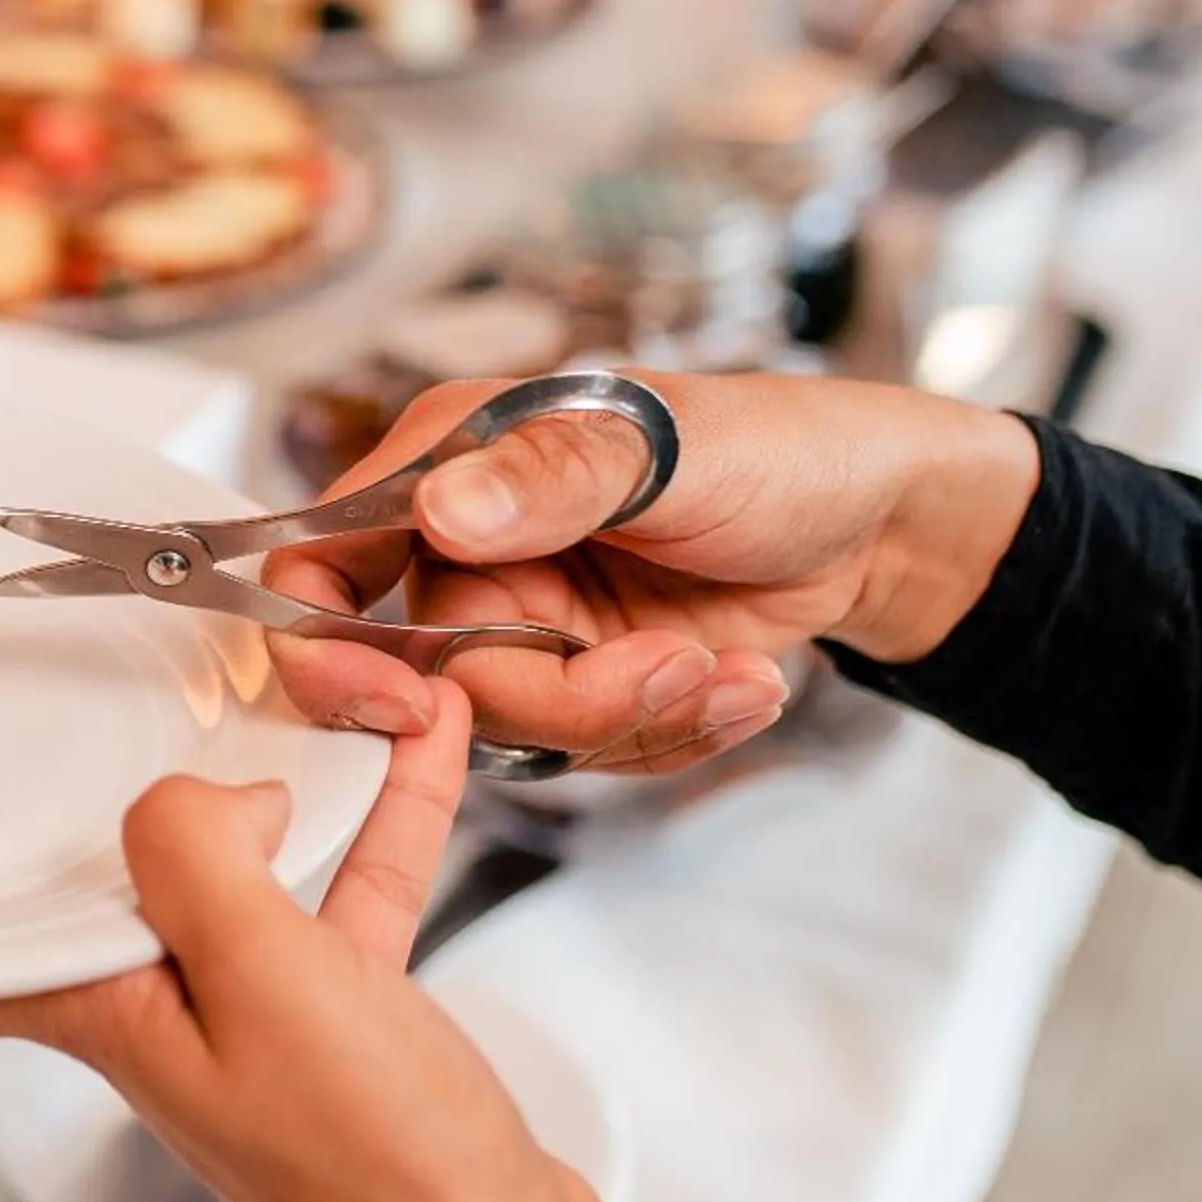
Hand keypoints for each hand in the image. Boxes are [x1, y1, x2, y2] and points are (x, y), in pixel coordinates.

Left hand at [0, 688, 757, 1201]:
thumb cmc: (378, 1171)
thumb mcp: (262, 979)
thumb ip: (198, 859)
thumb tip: (204, 793)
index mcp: (116, 1015)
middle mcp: (174, 1015)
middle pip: (117, 886)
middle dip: (123, 797)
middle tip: (110, 708)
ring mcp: (264, 1018)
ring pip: (249, 868)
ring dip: (285, 778)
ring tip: (313, 686)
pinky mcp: (351, 1020)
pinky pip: (349, 890)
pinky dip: (379, 818)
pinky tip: (413, 749)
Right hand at [267, 369, 1041, 773]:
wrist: (882, 521)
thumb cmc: (779, 446)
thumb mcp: (671, 447)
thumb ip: (552, 477)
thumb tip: (443, 510)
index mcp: (448, 467)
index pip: (319, 561)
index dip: (326, 645)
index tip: (404, 701)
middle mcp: (467, 551)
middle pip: (435, 682)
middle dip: (563, 701)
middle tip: (666, 669)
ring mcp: (524, 624)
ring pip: (518, 734)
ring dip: (638, 721)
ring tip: (733, 674)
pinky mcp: (583, 684)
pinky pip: (588, 755)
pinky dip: (674, 736)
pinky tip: (744, 685)